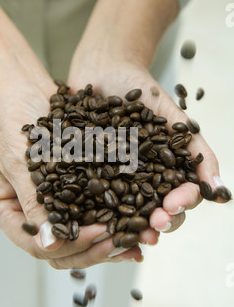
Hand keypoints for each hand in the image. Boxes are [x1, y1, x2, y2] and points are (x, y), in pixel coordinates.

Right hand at [0, 76, 142, 268]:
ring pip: (80, 241)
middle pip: (62, 251)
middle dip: (94, 250)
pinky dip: (112, 222)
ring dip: (108, 243)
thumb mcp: (19, 162)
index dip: (71, 245)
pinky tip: (135, 226)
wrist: (25, 91)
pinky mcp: (71, 195)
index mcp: (7, 213)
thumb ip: (32, 202)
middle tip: (123, 242)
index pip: (37, 246)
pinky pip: (91, 216)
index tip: (100, 232)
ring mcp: (50, 208)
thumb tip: (48, 244)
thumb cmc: (12, 122)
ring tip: (137, 242)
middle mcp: (29, 216)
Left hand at [68, 59, 225, 245]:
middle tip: (154, 226)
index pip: (180, 197)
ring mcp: (114, 182)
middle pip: (155, 212)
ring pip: (124, 213)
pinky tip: (91, 222)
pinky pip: (89, 199)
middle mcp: (142, 181)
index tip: (172, 205)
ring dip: (129, 227)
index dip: (180, 205)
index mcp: (165, 171)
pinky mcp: (86, 178)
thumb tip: (220, 189)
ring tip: (129, 235)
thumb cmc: (140, 89)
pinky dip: (91, 212)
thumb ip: (195, 148)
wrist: (101, 71)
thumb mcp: (171, 115)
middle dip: (158, 222)